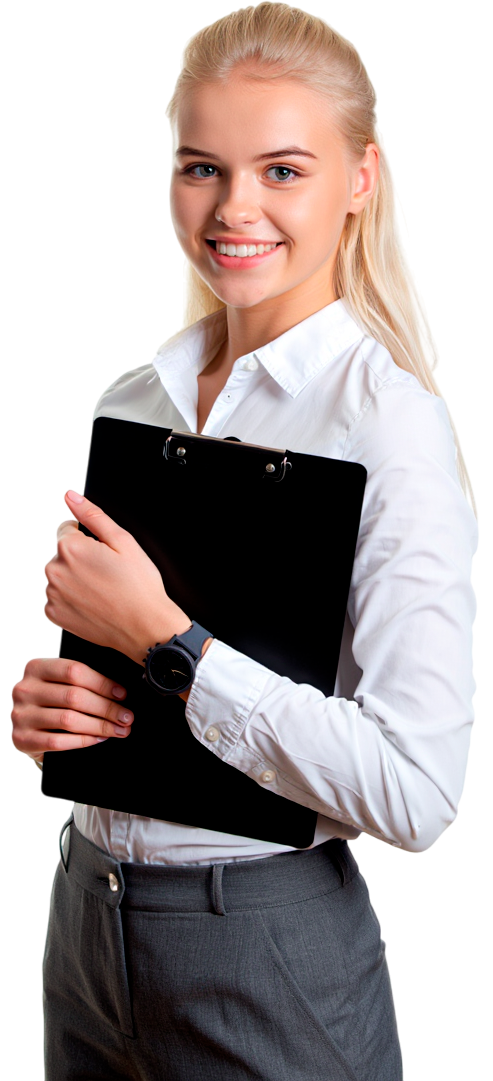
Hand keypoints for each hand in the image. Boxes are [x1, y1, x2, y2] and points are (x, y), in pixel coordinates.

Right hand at [11, 656, 133, 763]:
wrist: (24, 725)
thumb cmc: (49, 699)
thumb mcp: (57, 681)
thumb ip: (80, 680)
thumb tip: (119, 691)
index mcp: (36, 667)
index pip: (74, 671)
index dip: (102, 683)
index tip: (123, 694)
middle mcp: (25, 689)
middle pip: (74, 696)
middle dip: (106, 708)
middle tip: (127, 717)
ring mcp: (22, 715)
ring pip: (68, 720)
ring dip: (100, 726)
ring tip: (119, 730)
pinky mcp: (23, 739)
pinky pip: (58, 741)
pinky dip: (83, 740)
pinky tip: (98, 739)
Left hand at [44, 490, 191, 665]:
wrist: (144, 627)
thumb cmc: (139, 585)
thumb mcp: (123, 541)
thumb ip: (92, 515)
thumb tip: (71, 496)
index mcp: (70, 548)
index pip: (66, 529)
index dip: (87, 538)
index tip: (104, 554)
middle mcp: (55, 570)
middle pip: (61, 553)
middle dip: (80, 558)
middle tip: (107, 573)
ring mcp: (53, 595)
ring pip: (59, 576)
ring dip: (74, 578)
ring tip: (102, 589)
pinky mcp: (54, 615)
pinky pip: (57, 598)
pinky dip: (71, 599)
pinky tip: (93, 602)